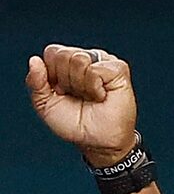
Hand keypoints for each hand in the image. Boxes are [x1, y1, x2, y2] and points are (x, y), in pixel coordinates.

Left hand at [26, 44, 139, 165]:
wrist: (98, 142)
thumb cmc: (76, 124)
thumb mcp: (45, 104)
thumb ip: (35, 82)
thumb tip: (34, 60)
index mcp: (68, 63)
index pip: (53, 52)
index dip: (52, 73)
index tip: (62, 92)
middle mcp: (87, 59)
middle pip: (63, 54)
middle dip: (65, 80)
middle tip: (78, 96)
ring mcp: (103, 62)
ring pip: (79, 59)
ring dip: (80, 85)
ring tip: (90, 97)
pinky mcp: (118, 69)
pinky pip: (95, 70)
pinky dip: (93, 87)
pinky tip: (101, 96)